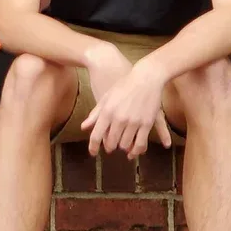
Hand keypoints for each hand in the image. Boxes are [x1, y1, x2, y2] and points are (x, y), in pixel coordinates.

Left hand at [82, 43, 170, 157]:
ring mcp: (134, 122)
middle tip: (109, 148)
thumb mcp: (105, 97)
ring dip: (122, 148)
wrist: (145, 78)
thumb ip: (95, 114)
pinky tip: (134, 151)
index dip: (93, 146)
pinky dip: (136, 150)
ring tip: (121, 147)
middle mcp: (119, 118)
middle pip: (111, 142)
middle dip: (109, 146)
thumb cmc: (123, 86)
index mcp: (106, 111)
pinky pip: (141, 143)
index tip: (93, 153)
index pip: (96, 135)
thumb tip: (84, 127)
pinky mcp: (147, 123)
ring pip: (125, 144)